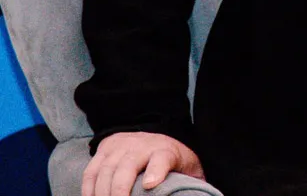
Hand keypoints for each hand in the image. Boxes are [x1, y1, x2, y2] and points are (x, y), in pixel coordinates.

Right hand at [82, 131, 204, 195]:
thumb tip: (199, 195)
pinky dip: (89, 189)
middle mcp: (143, 146)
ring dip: (102, 193)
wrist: (154, 136)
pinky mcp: (105, 149)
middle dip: (120, 189)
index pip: (163, 158)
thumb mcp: (188, 169)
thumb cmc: (172, 160)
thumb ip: (191, 183)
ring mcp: (122, 146)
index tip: (150, 185)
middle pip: (127, 165)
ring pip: (107, 169)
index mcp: (167, 151)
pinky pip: (92, 171)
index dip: (156, 171)